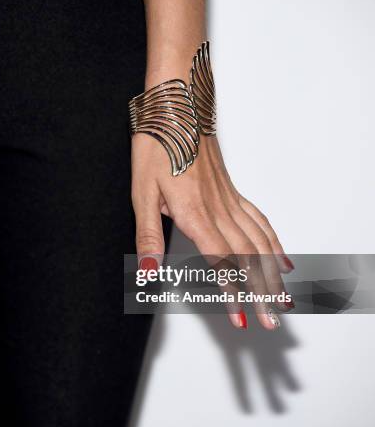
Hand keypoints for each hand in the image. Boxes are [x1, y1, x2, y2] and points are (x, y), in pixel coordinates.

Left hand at [132, 132, 294, 329]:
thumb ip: (148, 234)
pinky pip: (260, 221)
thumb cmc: (158, 145)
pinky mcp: (233, 190)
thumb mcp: (142, 192)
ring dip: (273, 274)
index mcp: (195, 213)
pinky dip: (273, 243)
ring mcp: (230, 199)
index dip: (232, 293)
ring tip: (284, 299)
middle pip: (247, 258)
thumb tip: (147, 272)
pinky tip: (282, 258)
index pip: (219, 261)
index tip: (243, 318)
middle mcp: (218, 209)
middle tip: (274, 320)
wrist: (177, 107)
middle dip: (261, 292)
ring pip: (259, 242)